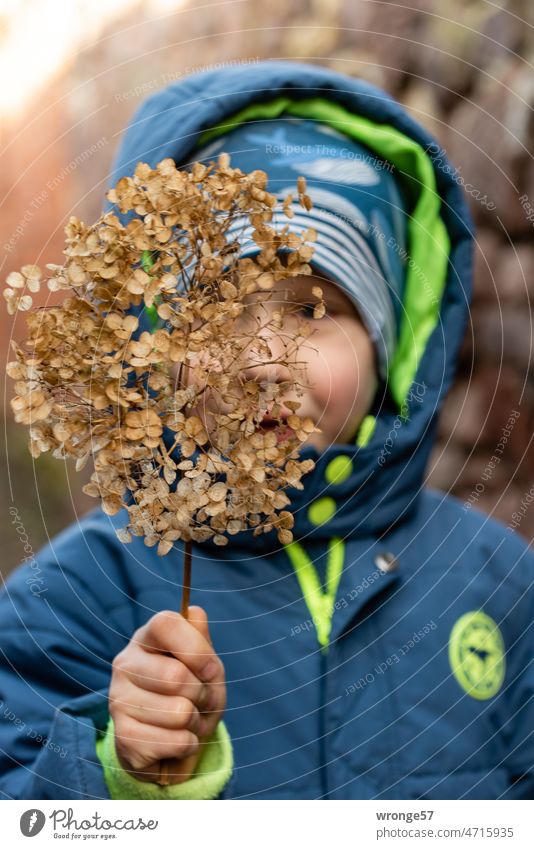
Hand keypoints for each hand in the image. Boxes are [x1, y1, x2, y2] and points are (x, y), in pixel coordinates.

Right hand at [109, 606, 225, 783]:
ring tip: (188, 722)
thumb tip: (196, 613)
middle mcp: (125, 664)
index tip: (210, 669)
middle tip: (201, 701)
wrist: (168, 745)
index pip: (165, 623)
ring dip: (197, 723)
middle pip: (177, 675)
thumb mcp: (205, 668)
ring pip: (180, 713)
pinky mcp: (123, 737)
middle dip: (203, 694)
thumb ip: (202, 642)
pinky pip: (176, 742)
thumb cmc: (190, 695)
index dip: (196, 647)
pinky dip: (189, 745)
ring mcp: (118, 701)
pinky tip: (176, 740)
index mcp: (146, 638)